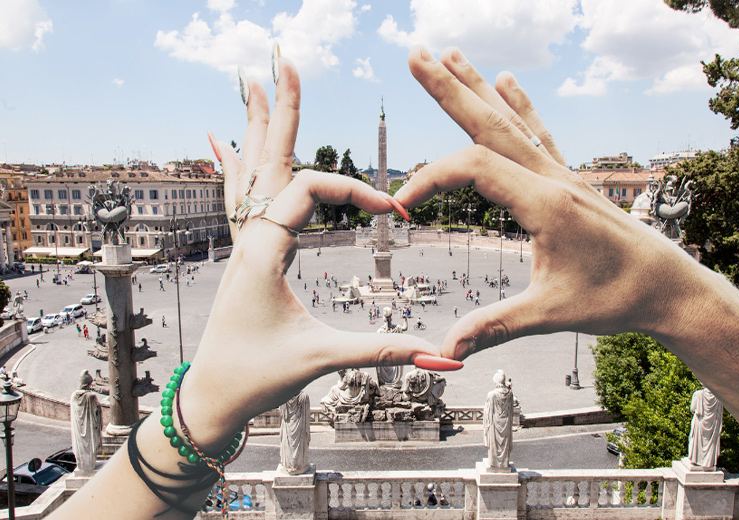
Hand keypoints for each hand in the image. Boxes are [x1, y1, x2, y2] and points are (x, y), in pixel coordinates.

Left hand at [187, 55, 443, 449]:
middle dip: (281, 111)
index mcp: (262, 251)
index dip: (356, 192)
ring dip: (257, 127)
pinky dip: (238, 163)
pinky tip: (224, 143)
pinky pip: (240, 195)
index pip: (310, 189)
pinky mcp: (243, 254)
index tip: (393, 213)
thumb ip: (380, 352)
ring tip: (253, 86)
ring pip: (249, 172)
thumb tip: (441, 357)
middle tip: (285, 63)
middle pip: (268, 159)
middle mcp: (246, 237)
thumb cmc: (255, 377)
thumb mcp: (320, 360)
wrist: (210, 397)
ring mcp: (240, 243)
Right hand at [397, 46, 707, 359]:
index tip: (401, 206)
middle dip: (448, 89)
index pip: (473, 168)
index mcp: (545, 203)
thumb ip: (494, 327)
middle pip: (489, 123)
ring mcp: (561, 174)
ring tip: (452, 54)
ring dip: (478, 87)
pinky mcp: (568, 180)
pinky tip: (507, 82)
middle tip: (415, 56)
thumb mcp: (551, 313)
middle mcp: (552, 178)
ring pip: (511, 121)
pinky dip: (518, 105)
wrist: (669, 287)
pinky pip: (536, 133)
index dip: (430, 180)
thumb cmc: (616, 297)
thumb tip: (444, 351)